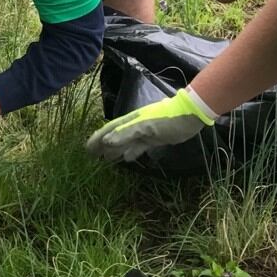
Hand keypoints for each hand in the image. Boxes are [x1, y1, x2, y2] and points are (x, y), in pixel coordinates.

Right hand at [85, 87, 214, 162]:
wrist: (189, 116)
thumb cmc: (167, 119)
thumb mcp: (146, 126)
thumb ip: (127, 133)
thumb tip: (106, 141)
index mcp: (129, 122)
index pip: (108, 131)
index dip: (97, 139)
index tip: (86, 150)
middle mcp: (133, 127)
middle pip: (114, 137)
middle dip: (102, 146)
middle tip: (91, 157)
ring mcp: (143, 133)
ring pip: (124, 143)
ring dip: (114, 150)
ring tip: (105, 160)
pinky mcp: (153, 138)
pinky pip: (137, 147)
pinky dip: (130, 152)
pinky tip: (126, 158)